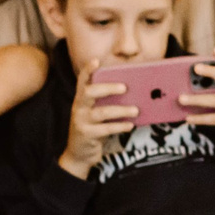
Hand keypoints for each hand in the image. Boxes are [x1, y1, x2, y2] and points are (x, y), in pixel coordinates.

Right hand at [56, 58, 137, 179]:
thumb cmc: (93, 129)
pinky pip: (105, 129)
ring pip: (101, 112)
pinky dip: (119, 126)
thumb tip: (134, 94)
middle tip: (125, 87)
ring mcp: (81, 121)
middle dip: (108, 88)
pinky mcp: (86, 135)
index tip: (96, 60)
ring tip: (136, 110)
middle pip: (89, 92)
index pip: (82, 81)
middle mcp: (78, 107)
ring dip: (121, 110)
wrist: (79, 154)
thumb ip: (107, 103)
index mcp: (81, 99)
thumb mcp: (96, 113)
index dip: (88, 70)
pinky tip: (130, 125)